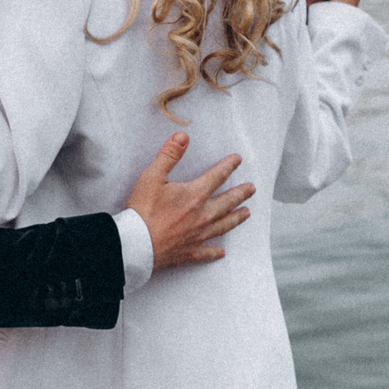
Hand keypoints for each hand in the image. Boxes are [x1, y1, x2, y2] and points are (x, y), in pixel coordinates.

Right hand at [125, 132, 256, 269]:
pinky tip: (221, 252)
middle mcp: (202, 215)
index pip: (217, 176)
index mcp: (194, 195)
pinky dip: (215, 252)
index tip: (238, 160)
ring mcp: (198, 235)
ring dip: (236, 218)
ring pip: (223, 225)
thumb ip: (169, 155)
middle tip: (251, 189)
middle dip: (240, 193)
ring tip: (247, 213)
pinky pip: (206, 252)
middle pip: (227, 202)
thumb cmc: (142, 211)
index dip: (229, 166)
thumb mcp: (152, 177)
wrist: (136, 245)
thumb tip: (183, 136)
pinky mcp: (189, 251)